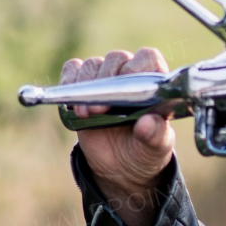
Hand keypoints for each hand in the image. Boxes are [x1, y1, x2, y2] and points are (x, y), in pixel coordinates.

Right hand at [63, 47, 174, 225]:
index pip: (147, 58)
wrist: (120, 168)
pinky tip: (71, 103)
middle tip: (102, 108)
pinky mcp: (81, 89)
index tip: (129, 81)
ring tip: (87, 113)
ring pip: (93, 64)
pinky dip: (68, 81)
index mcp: (152, 84)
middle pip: (117, 58)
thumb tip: (146, 123)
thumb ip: (156, 135)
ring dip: (86, 85)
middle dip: (107, 78)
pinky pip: (72, 70)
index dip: (138, 65)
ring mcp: (103, 81)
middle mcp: (128, 77)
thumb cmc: (144, 151)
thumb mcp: (156, 148)